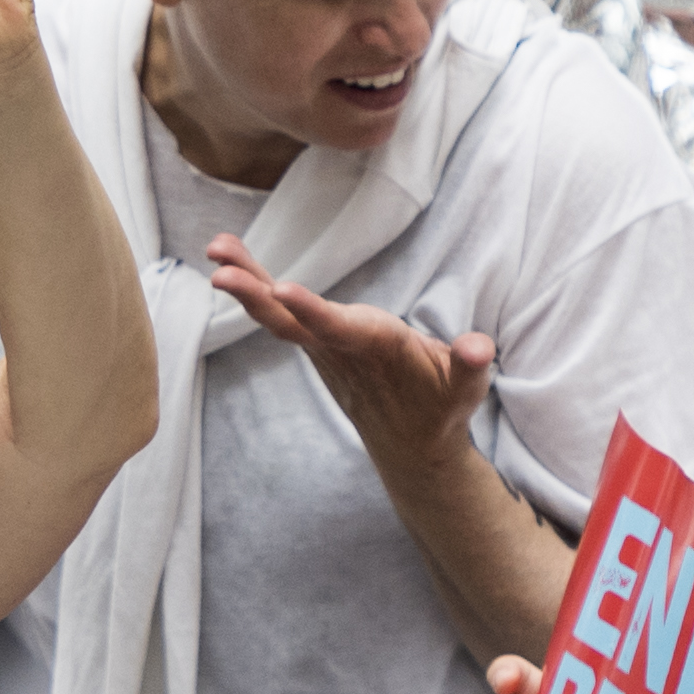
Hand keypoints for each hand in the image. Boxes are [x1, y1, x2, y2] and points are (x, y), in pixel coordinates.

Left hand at [209, 240, 491, 465]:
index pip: (338, 330)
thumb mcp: (467, 387)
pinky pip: (278, 312)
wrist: (412, 445)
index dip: (311, 311)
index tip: (280, 290)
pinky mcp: (316, 342)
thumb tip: (477, 348)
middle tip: (219, 272)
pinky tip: (230, 260)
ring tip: (215, 247)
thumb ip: (469, 365)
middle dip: (255, 296)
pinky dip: (253, 285)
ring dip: (245, 281)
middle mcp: (340, 350)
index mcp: (376, 351)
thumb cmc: (442, 404)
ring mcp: (322, 348)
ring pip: (277, 315)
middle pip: (290, 322)